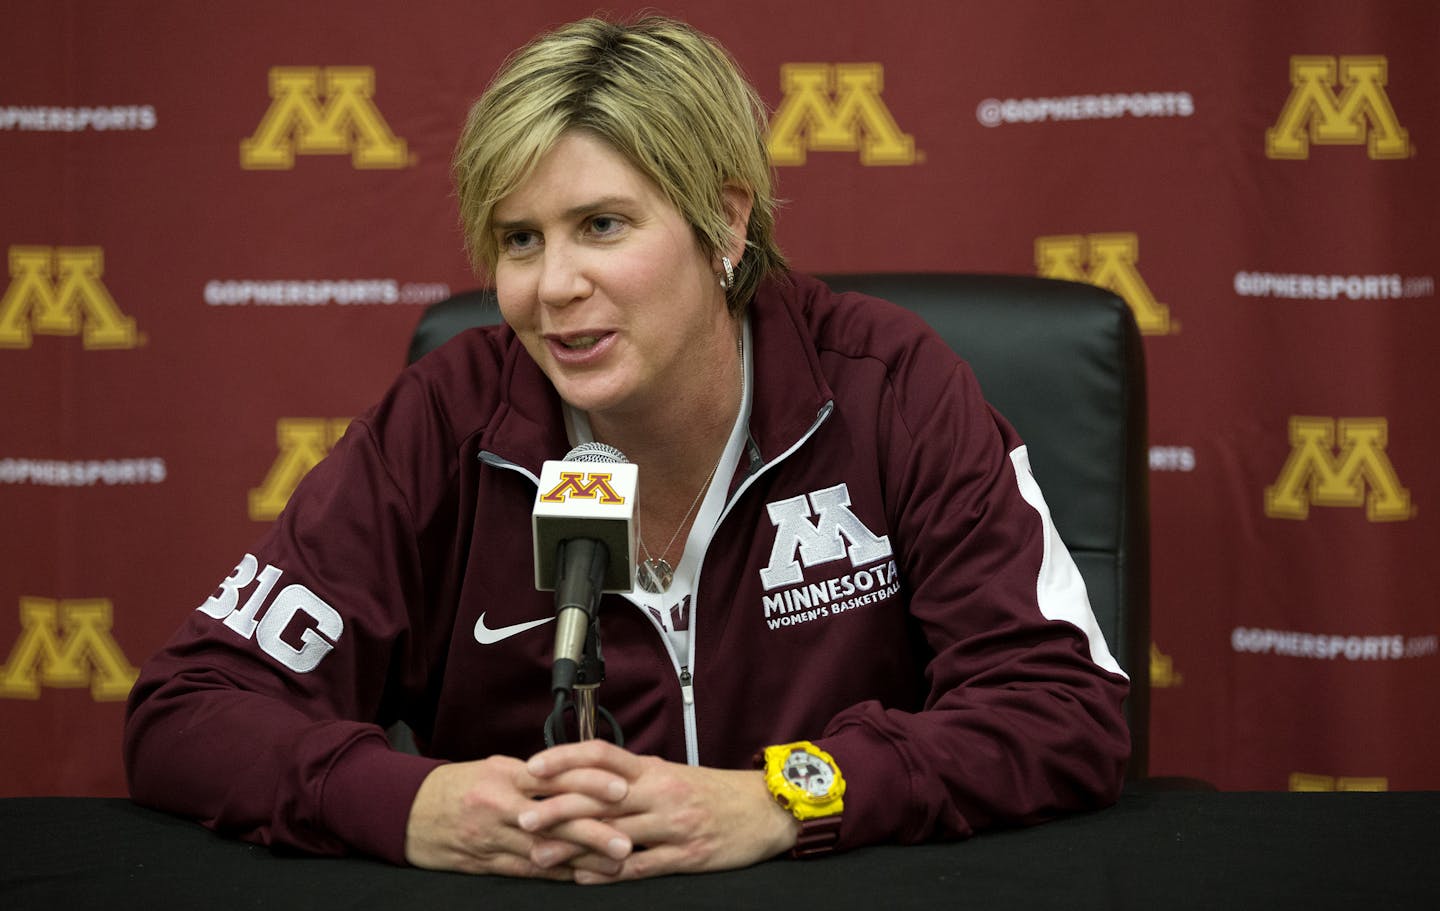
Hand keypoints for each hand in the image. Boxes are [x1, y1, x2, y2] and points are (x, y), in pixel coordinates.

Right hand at [403, 755, 634, 877]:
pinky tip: (580, 877)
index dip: (589, 783)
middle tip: (627, 841)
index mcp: (504, 774)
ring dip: (581, 860)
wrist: (405, 811)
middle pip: (553, 818)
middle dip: (593, 832)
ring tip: (614, 865)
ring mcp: (491, 837)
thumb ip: (531, 774)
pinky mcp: (484, 862)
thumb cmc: (455, 786)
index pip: (554, 776)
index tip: (621, 789)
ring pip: (543, 850)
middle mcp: (499, 805)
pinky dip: (556, 874)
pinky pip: (526, 870)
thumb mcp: (492, 768)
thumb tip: (574, 774)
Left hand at [520, 739, 799, 882]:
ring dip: (573, 846)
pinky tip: (583, 877)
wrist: (766, 809)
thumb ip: (634, 776)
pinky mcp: (686, 855)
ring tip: (540, 855)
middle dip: (557, 808)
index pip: (602, 754)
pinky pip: (640, 864)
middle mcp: (660, 793)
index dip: (565, 758)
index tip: (533, 767)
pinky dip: (608, 872)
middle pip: (600, 796)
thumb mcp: (673, 774)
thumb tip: (592, 775)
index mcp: (654, 770)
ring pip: (614, 833)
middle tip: (522, 818)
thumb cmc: (715, 792)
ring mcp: (672, 825)